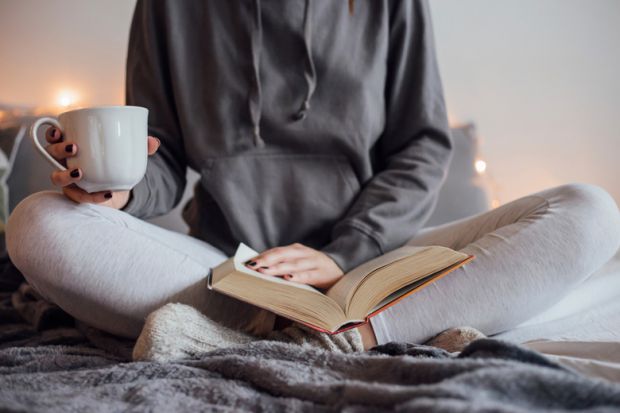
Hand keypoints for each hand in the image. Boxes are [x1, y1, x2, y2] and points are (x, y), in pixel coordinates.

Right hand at [45, 126, 159, 208]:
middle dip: (58, 149)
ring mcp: (68, 180)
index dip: (52, 133)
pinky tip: (107, 194)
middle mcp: (64, 161)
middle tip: (74, 147)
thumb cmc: (117, 162)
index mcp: (73, 144)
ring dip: (65, 174)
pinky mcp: (77, 195)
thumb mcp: (130, 152)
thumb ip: (141, 147)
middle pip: (51, 153)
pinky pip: (79, 197)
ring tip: (80, 172)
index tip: (59, 131)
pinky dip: (93, 196)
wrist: (120, 187)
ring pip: (57, 177)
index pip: (54, 136)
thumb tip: (154, 142)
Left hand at [245, 243, 343, 289]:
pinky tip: (288, 278)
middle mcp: (303, 253)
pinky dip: (297, 276)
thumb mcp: (299, 261)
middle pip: (282, 255)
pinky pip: (307, 275)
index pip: (276, 251)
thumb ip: (283, 263)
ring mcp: (313, 262)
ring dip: (277, 268)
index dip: (262, 256)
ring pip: (292, 264)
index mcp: (296, 249)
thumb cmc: (313, 268)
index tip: (247, 262)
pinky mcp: (321, 273)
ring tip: (263, 271)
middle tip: (251, 266)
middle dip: (266, 260)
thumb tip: (259, 269)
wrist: (340, 269)